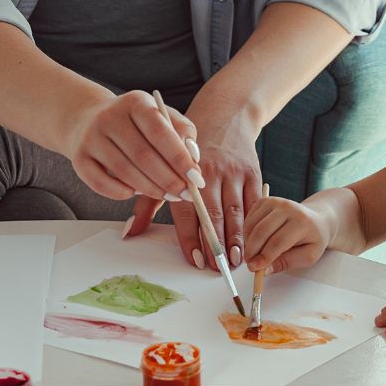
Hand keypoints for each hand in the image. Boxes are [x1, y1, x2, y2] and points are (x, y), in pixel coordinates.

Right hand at [66, 89, 201, 202]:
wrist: (86, 118)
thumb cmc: (132, 121)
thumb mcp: (159, 114)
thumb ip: (181, 130)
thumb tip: (194, 156)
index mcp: (135, 102)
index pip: (160, 131)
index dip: (179, 157)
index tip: (196, 177)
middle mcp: (110, 116)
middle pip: (143, 155)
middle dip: (168, 179)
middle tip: (185, 193)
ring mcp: (91, 137)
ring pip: (124, 171)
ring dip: (150, 189)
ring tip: (167, 195)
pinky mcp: (79, 157)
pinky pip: (101, 183)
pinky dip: (121, 193)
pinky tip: (135, 192)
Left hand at [124, 101, 260, 269]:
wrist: (225, 116)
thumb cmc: (189, 149)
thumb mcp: (164, 166)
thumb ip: (149, 201)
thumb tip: (130, 232)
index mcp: (185, 172)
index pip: (187, 211)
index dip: (191, 238)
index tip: (195, 261)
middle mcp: (211, 171)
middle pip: (213, 214)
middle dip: (215, 245)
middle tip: (217, 269)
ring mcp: (234, 171)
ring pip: (236, 211)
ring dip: (236, 238)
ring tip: (236, 261)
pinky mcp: (253, 171)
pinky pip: (255, 202)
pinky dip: (253, 223)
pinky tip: (252, 240)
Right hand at [244, 196, 330, 274]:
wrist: (317, 219)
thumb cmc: (313, 238)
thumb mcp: (307, 256)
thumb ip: (286, 263)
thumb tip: (265, 270)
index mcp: (301, 222)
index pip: (277, 241)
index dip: (264, 257)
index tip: (255, 269)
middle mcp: (287, 208)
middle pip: (262, 231)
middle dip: (252, 251)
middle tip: (250, 264)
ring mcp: (275, 201)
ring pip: (253, 224)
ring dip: (248, 242)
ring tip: (252, 255)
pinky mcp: (265, 201)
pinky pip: (250, 218)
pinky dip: (247, 232)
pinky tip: (253, 242)